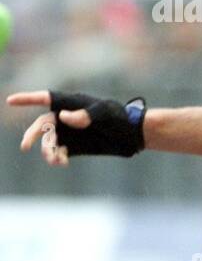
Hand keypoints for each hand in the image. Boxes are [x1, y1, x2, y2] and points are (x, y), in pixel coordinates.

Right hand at [8, 89, 145, 163]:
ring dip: (47, 150)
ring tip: (54, 158)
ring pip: (49, 141)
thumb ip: (84, 114)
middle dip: (33, 135)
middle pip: (41, 124)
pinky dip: (57, 157)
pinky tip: (61, 162)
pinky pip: (59, 152)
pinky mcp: (74, 146)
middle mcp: (65, 118)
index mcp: (70, 103)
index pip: (45, 98)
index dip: (26, 99)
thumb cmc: (119, 117)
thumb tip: (63, 117)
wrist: (131, 134)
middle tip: (25, 146)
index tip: (10, 101)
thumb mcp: (104, 113)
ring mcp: (68, 133)